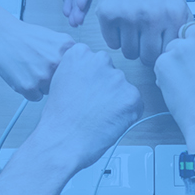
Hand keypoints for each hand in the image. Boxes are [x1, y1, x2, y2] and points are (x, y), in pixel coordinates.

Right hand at [0, 18, 74, 100]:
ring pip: (50, 91)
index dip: (68, 73)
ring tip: (29, 69)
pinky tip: (23, 75)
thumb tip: (81, 72)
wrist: (0, 33)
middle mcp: (57, 62)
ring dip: (41, 85)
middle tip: (40, 68)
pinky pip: (35, 97)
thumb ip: (69, 54)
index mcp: (67, 49)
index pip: (78, 72)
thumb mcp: (55, 38)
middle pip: (65, 83)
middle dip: (55, 79)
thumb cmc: (25, 36)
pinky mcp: (29, 87)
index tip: (62, 72)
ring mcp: (43, 76)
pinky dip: (29, 90)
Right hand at [23, 43, 145, 170]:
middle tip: (92, 106)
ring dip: (116, 101)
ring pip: (123, 89)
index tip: (85, 91)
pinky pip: (135, 104)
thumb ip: (79, 71)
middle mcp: (100, 60)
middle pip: (111, 73)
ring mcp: (117, 77)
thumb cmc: (59, 118)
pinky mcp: (131, 95)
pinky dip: (127, 114)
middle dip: (106, 88)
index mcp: (80, 53)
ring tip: (98, 116)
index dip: (91, 80)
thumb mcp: (60, 82)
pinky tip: (109, 121)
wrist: (63, 141)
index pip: (95, 61)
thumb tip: (94, 76)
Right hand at [96, 0, 190, 65]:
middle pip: (148, 58)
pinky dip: (115, 38)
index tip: (158, 46)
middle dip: (146, 53)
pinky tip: (120, 24)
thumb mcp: (178, 3)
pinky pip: (112, 43)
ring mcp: (128, 17)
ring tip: (133, 30)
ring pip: (129, 53)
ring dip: (130, 45)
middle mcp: (152, 18)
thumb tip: (181, 56)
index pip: (168, 53)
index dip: (162, 52)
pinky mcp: (108, 14)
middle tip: (144, 41)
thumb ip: (182, 29)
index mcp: (173, 16)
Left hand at [154, 15, 194, 151]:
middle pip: (183, 32)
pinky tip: (180, 88)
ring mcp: (182, 47)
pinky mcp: (164, 61)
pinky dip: (165, 75)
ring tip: (190, 82)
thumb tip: (190, 34)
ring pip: (170, 48)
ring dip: (174, 63)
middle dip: (185, 48)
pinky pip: (159, 63)